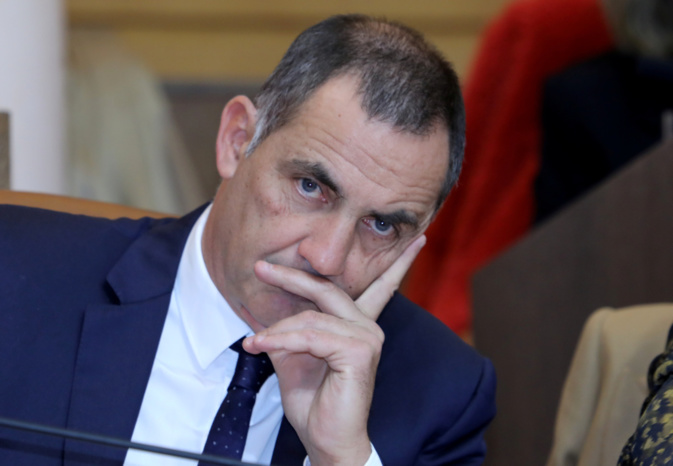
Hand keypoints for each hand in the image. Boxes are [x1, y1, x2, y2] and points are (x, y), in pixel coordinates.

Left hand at [243, 235, 425, 465]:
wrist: (328, 442)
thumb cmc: (316, 404)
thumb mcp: (296, 358)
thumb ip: (289, 332)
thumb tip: (263, 310)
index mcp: (360, 326)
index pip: (382, 287)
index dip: (400, 263)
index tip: (420, 239)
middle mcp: (368, 327)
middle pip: (328, 289)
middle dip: (292, 277)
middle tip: (260, 268)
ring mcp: (366, 337)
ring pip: (310, 317)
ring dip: (276, 331)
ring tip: (253, 344)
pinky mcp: (358, 351)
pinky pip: (309, 335)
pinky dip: (281, 340)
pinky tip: (261, 346)